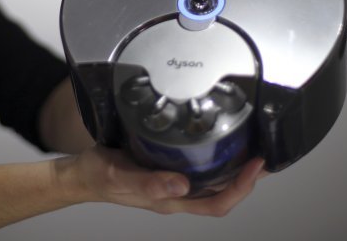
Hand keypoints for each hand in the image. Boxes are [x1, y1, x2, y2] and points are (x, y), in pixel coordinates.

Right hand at [60, 145, 265, 216]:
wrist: (81, 174)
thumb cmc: (98, 176)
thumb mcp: (120, 176)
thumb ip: (148, 182)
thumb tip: (180, 185)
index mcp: (170, 199)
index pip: (217, 202)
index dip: (241, 188)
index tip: (257, 167)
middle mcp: (176, 193)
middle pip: (222, 193)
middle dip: (248, 178)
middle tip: (265, 157)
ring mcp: (172, 184)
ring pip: (213, 182)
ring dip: (236, 169)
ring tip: (252, 150)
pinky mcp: (165, 170)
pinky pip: (199, 170)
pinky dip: (215, 159)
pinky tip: (219, 144)